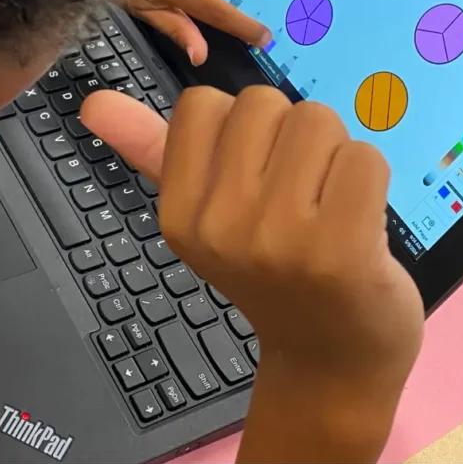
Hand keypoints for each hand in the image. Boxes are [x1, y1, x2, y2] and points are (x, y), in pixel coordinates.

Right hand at [82, 87, 423, 461]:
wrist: (333, 361)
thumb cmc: (271, 272)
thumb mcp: (204, 214)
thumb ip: (150, 150)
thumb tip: (91, 102)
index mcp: (180, 216)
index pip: (202, 102)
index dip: (238, 130)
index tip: (253, 180)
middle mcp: (221, 227)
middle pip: (265, 103)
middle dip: (290, 138)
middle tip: (299, 198)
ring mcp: (280, 240)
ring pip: (319, 120)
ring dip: (335, 156)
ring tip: (329, 208)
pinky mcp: (343, 250)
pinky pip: (365, 156)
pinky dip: (371, 180)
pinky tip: (360, 225)